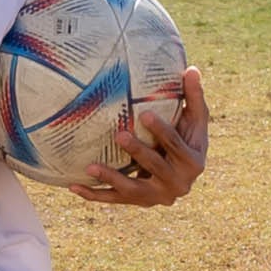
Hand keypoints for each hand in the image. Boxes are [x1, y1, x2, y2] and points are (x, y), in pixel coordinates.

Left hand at [65, 66, 210, 208]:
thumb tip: (191, 68)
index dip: (162, 131)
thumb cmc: (188, 137)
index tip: (146, 114)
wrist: (185, 173)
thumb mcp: (195, 119)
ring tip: (91, 167)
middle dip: (138, 152)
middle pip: (155, 166)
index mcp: (193, 162)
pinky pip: (114, 199)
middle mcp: (179, 184)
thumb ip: (194, 96)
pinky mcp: (139, 202)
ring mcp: (157, 196)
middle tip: (120, 135)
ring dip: (111, 178)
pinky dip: (94, 195)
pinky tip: (74, 186)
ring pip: (132, 189)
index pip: (176, 145)